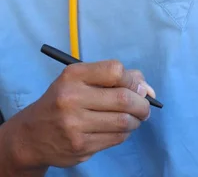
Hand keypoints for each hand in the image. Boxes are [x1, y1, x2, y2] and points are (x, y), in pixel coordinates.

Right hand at [5, 60, 154, 170]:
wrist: (31, 135)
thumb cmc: (63, 100)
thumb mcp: (80, 79)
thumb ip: (113, 77)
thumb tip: (146, 88)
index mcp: (74, 75)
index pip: (115, 71)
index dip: (133, 79)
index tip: (138, 87)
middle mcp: (72, 98)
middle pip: (123, 98)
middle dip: (142, 103)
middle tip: (146, 106)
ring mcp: (75, 125)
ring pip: (123, 121)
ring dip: (136, 120)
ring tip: (135, 118)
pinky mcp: (80, 147)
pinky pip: (115, 138)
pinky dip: (124, 133)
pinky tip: (120, 129)